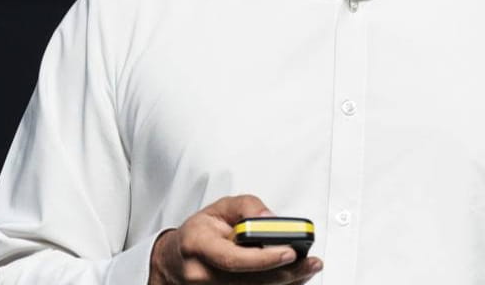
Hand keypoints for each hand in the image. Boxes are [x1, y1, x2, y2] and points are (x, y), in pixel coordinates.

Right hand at [148, 194, 322, 284]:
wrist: (173, 261)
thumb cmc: (198, 234)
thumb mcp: (219, 208)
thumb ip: (247, 207)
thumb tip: (271, 218)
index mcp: (198, 245)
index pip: (234, 258)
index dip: (265, 258)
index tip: (290, 251)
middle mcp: (202, 274)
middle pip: (249, 280)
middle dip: (285, 273)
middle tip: (311, 263)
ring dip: (286, 282)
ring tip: (308, 269)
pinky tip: (293, 278)